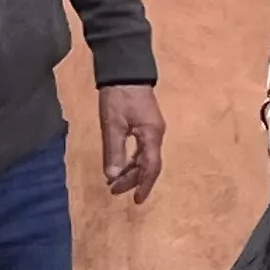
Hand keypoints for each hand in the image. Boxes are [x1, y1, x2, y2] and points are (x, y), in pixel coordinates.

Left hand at [98, 81, 166, 202]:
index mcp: (151, 135)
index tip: (135, 200)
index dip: (144, 185)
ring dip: (131, 170)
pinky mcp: (145, 123)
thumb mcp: (113, 124)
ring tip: (114, 180)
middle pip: (148, 164)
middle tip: (113, 190)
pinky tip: (120, 163)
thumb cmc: (119, 96)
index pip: (151, 168)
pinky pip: (141, 148)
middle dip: (133, 180)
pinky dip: (131, 158)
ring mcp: (152, 128)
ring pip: (144, 156)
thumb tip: (113, 176)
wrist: (125, 69)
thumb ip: (114, 151)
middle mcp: (156, 134)